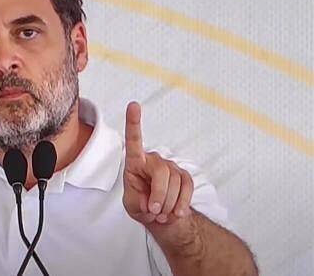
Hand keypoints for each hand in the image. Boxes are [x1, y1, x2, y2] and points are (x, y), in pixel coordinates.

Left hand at [122, 102, 193, 224]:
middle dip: (159, 195)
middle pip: (161, 172)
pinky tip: (175, 212)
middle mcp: (154, 160)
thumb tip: (153, 200)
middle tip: (154, 210)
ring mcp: (171, 167)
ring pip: (175, 183)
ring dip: (168, 204)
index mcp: (135, 162)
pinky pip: (187, 189)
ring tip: (161, 212)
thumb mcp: (132, 205)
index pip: (134, 140)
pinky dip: (181, 204)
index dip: (133, 123)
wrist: (160, 215)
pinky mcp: (184, 176)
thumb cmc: (141, 205)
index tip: (133, 105)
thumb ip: (138, 201)